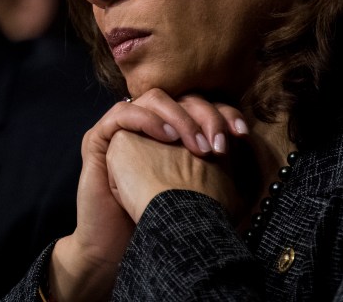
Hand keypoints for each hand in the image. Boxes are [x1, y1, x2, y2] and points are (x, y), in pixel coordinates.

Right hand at [48, 90, 246, 300]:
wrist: (117, 246)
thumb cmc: (157, 220)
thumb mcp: (193, 188)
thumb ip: (211, 161)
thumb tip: (243, 142)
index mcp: (168, 131)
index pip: (198, 105)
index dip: (222, 112)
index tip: (241, 132)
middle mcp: (145, 124)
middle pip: (179, 96)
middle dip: (205, 115)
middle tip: (218, 143)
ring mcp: (121, 129)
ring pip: (153, 98)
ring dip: (179, 116)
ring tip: (196, 145)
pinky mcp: (98, 138)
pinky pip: (122, 113)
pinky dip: (147, 119)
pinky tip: (167, 138)